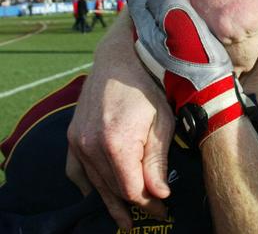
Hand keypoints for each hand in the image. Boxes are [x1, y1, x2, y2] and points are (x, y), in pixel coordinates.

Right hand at [66, 10, 173, 229]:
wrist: (121, 58)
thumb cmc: (148, 86)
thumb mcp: (162, 122)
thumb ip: (157, 161)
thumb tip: (159, 194)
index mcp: (116, 144)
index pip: (132, 190)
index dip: (150, 204)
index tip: (165, 210)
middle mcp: (90, 146)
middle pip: (114, 189)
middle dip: (135, 203)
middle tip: (154, 212)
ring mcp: (77, 141)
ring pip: (96, 183)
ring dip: (112, 200)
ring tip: (125, 219)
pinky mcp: (72, 135)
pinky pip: (76, 170)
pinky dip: (88, 184)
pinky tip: (97, 194)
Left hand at [126, 0, 247, 144]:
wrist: (209, 99)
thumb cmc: (199, 63)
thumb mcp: (185, 26)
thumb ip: (167, 1)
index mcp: (150, 23)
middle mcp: (149, 33)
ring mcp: (160, 44)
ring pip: (151, 8)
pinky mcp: (172, 53)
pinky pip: (164, 19)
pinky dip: (165, 3)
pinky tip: (175, 2)